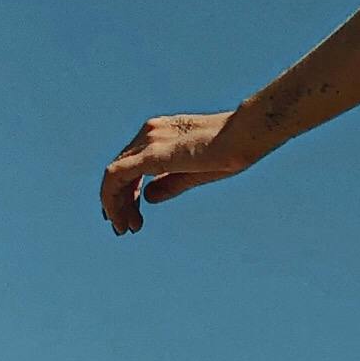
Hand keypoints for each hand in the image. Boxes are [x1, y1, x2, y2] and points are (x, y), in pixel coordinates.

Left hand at [100, 110, 262, 234]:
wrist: (247, 133)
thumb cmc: (233, 149)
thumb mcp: (196, 172)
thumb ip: (169, 183)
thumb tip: (147, 197)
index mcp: (163, 132)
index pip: (133, 163)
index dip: (129, 191)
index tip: (134, 216)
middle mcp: (150, 132)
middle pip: (121, 170)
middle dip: (120, 201)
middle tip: (125, 227)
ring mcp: (148, 140)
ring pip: (114, 175)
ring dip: (115, 204)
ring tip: (124, 228)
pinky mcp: (150, 154)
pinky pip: (116, 177)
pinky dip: (112, 199)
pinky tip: (119, 219)